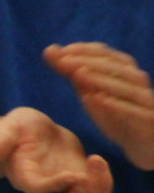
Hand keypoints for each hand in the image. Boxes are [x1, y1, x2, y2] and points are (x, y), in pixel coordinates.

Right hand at [0, 106, 111, 192]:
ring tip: (95, 160)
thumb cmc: (20, 127)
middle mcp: (43, 191)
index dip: (57, 186)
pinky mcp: (79, 183)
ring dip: (95, 191)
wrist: (36, 130)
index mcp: (24, 177)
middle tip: (84, 179)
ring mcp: (63, 190)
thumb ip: (1, 139)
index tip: (74, 174)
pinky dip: (103, 185)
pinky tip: (98, 162)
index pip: (39, 191)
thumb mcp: (9, 126)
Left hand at [43, 43, 153, 168]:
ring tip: (77, 75)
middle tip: (63, 62)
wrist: (143, 142)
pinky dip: (116, 103)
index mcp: (124, 70)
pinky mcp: (149, 118)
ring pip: (125, 86)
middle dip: (87, 62)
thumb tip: (49, 50)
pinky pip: (133, 110)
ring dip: (100, 79)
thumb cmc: (114, 113)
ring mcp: (145, 99)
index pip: (105, 53)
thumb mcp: (89, 92)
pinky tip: (98, 99)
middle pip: (114, 66)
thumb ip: (72, 72)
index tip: (60, 52)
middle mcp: (136, 81)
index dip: (83, 51)